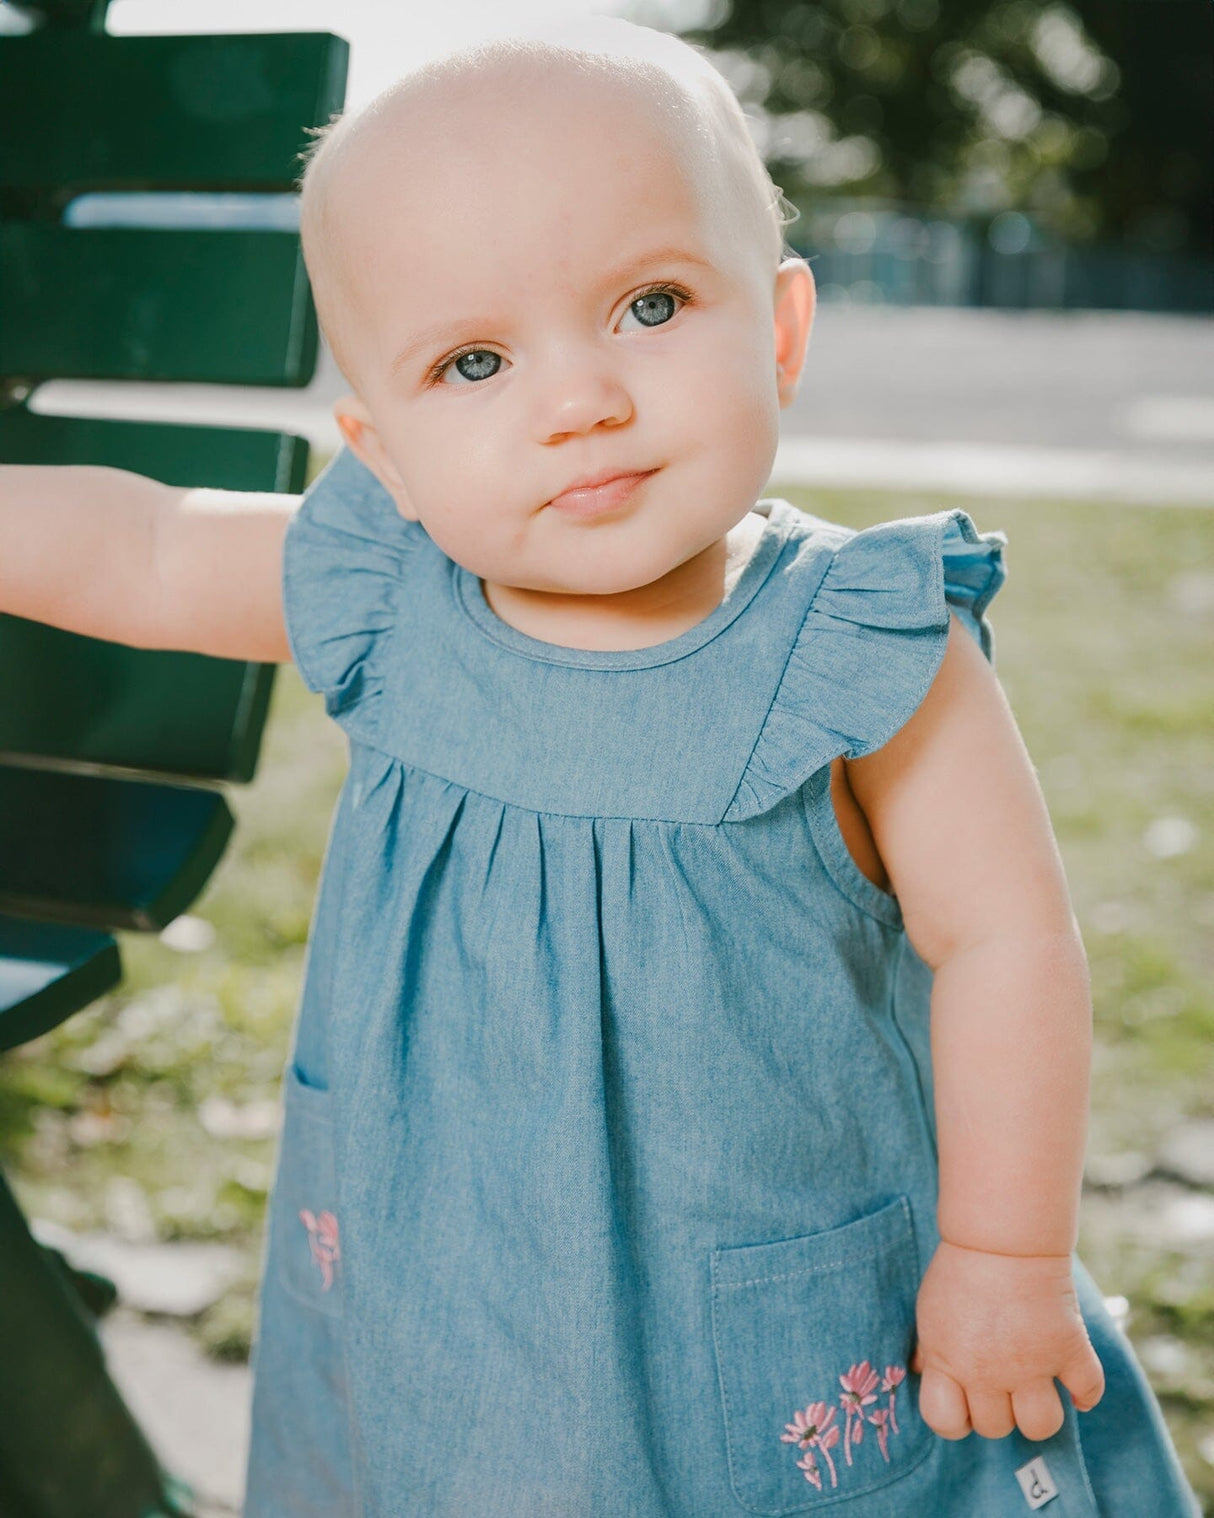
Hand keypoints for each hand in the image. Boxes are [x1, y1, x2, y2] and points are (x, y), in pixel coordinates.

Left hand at [912, 1240, 1104, 1441]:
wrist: (1002, 1237)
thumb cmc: (960, 1269)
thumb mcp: (930, 1311)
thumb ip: (931, 1348)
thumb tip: (924, 1372)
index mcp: (948, 1361)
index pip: (945, 1422)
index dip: (955, 1418)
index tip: (964, 1400)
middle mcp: (988, 1372)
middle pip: (996, 1428)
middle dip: (998, 1410)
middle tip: (1002, 1381)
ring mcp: (1031, 1364)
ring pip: (1041, 1426)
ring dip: (1038, 1413)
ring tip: (1035, 1388)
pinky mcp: (1068, 1348)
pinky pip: (1088, 1390)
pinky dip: (1086, 1392)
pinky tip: (1073, 1381)